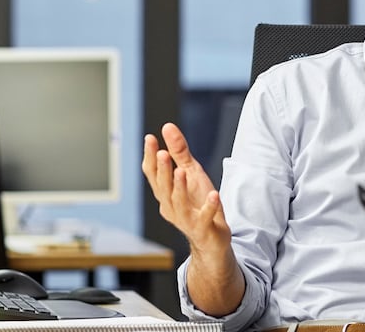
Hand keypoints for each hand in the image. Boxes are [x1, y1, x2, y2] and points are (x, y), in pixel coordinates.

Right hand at [142, 122, 229, 253]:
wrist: (212, 238)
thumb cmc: (199, 203)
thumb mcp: (191, 172)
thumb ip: (179, 151)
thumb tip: (167, 127)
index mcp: (165, 193)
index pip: (152, 174)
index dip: (150, 157)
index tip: (150, 138)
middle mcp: (170, 206)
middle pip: (163, 187)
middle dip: (163, 170)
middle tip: (162, 153)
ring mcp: (185, 219)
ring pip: (178, 202)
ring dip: (179, 187)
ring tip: (182, 171)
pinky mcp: (203, 228)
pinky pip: (205, 217)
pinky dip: (209, 207)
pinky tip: (214, 195)